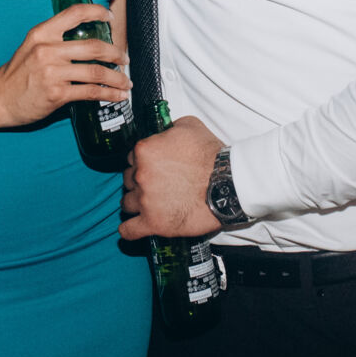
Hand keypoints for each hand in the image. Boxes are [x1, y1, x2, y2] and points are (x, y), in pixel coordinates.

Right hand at [0, 4, 128, 127]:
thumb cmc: (17, 74)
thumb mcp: (31, 47)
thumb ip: (56, 41)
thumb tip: (89, 43)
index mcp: (42, 33)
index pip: (74, 12)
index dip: (96, 11)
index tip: (110, 17)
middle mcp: (47, 50)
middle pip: (94, 46)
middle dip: (116, 53)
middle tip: (124, 59)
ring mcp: (52, 72)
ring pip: (96, 71)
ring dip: (117, 78)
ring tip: (125, 82)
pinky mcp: (56, 94)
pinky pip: (90, 92)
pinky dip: (108, 94)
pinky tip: (117, 96)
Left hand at [120, 117, 222, 239]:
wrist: (229, 183)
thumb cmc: (212, 156)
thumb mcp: (190, 126)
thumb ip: (169, 129)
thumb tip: (163, 133)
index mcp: (145, 151)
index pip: (132, 157)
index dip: (142, 162)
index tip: (153, 168)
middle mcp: (140, 175)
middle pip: (128, 180)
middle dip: (138, 182)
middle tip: (156, 185)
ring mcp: (145, 200)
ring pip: (126, 203)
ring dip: (135, 203)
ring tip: (148, 204)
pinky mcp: (154, 223)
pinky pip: (129, 230)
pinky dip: (129, 230)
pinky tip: (133, 227)